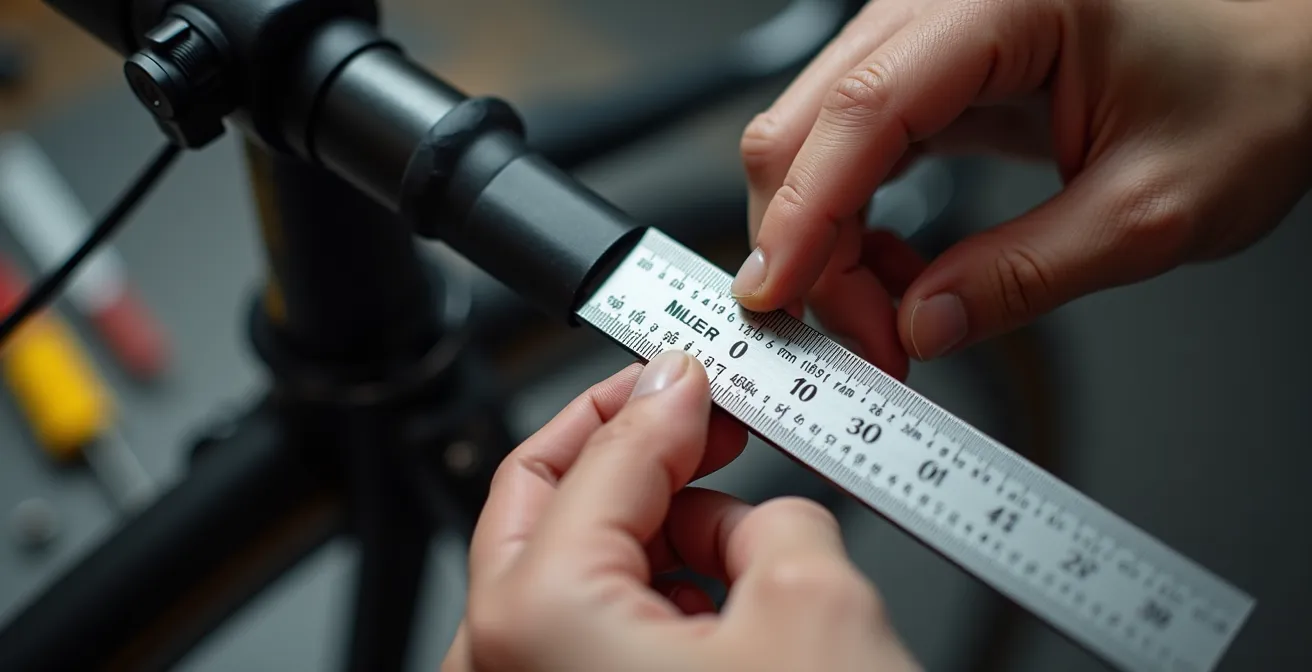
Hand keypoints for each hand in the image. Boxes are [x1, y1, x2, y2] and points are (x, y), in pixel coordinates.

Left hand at [441, 350, 919, 671]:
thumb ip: (779, 513)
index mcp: (537, 615)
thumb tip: (767, 510)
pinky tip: (730, 611)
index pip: (600, 456)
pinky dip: (656, 604)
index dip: (666, 397)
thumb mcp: (818, 607)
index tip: (704, 371)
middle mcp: (502, 664)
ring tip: (750, 547)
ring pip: (571, 573)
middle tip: (705, 422)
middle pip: (548, 502)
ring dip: (658, 539)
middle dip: (637, 454)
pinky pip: (591, 636)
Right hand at [732, 0, 1311, 371]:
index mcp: (1005, 5)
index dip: (806, 215)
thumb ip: (1025, 275)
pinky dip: (851, 220)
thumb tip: (920, 325)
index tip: (778, 300)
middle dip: (807, 243)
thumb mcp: (1152, 209)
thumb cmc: (1250, 91)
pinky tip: (893, 270)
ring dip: (826, 239)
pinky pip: (853, 146)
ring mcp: (932, 31)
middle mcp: (948, 3)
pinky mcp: (934, 67)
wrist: (1287, 49)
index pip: (864, 111)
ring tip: (886, 315)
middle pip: (809, 122)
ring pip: (814, 137)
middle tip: (858, 339)